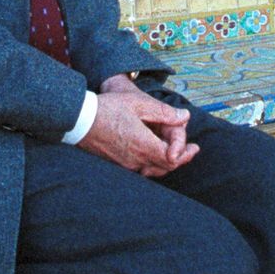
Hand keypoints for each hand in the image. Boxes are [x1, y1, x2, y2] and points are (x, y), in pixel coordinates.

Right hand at [79, 79, 197, 177]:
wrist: (79, 119)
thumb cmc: (108, 108)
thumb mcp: (139, 103)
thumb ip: (164, 112)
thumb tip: (185, 117)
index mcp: (143, 145)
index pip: (172, 158)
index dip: (185, 153)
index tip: (195, 147)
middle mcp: (135, 160)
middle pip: (165, 167)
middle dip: (180, 158)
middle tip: (190, 150)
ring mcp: (125, 164)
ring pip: (152, 170)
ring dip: (166, 162)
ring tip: (175, 151)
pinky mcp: (116, 163)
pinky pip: (140, 168)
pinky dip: (152, 163)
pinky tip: (153, 153)